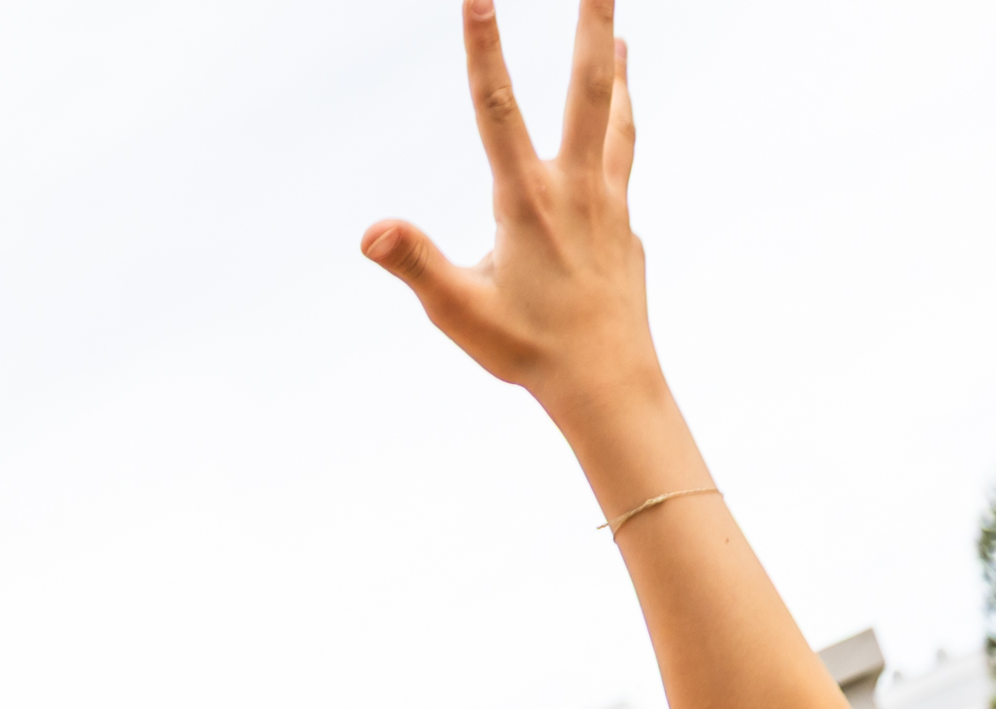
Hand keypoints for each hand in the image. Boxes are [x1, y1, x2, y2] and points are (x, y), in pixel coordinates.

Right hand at [361, 0, 653, 428]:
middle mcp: (574, 189)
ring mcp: (607, 203)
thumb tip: (370, 231)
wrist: (610, 385)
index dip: (485, 46)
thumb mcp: (458, 312)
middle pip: (586, 89)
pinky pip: (623, 158)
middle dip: (592, 25)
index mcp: (526, 201)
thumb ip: (415, 263)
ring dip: (615, 67)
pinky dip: (622, 122)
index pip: (498, 107)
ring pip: (614, 117)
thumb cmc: (528, 351)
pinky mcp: (625, 226)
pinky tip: (620, 115)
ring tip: (618, 29)